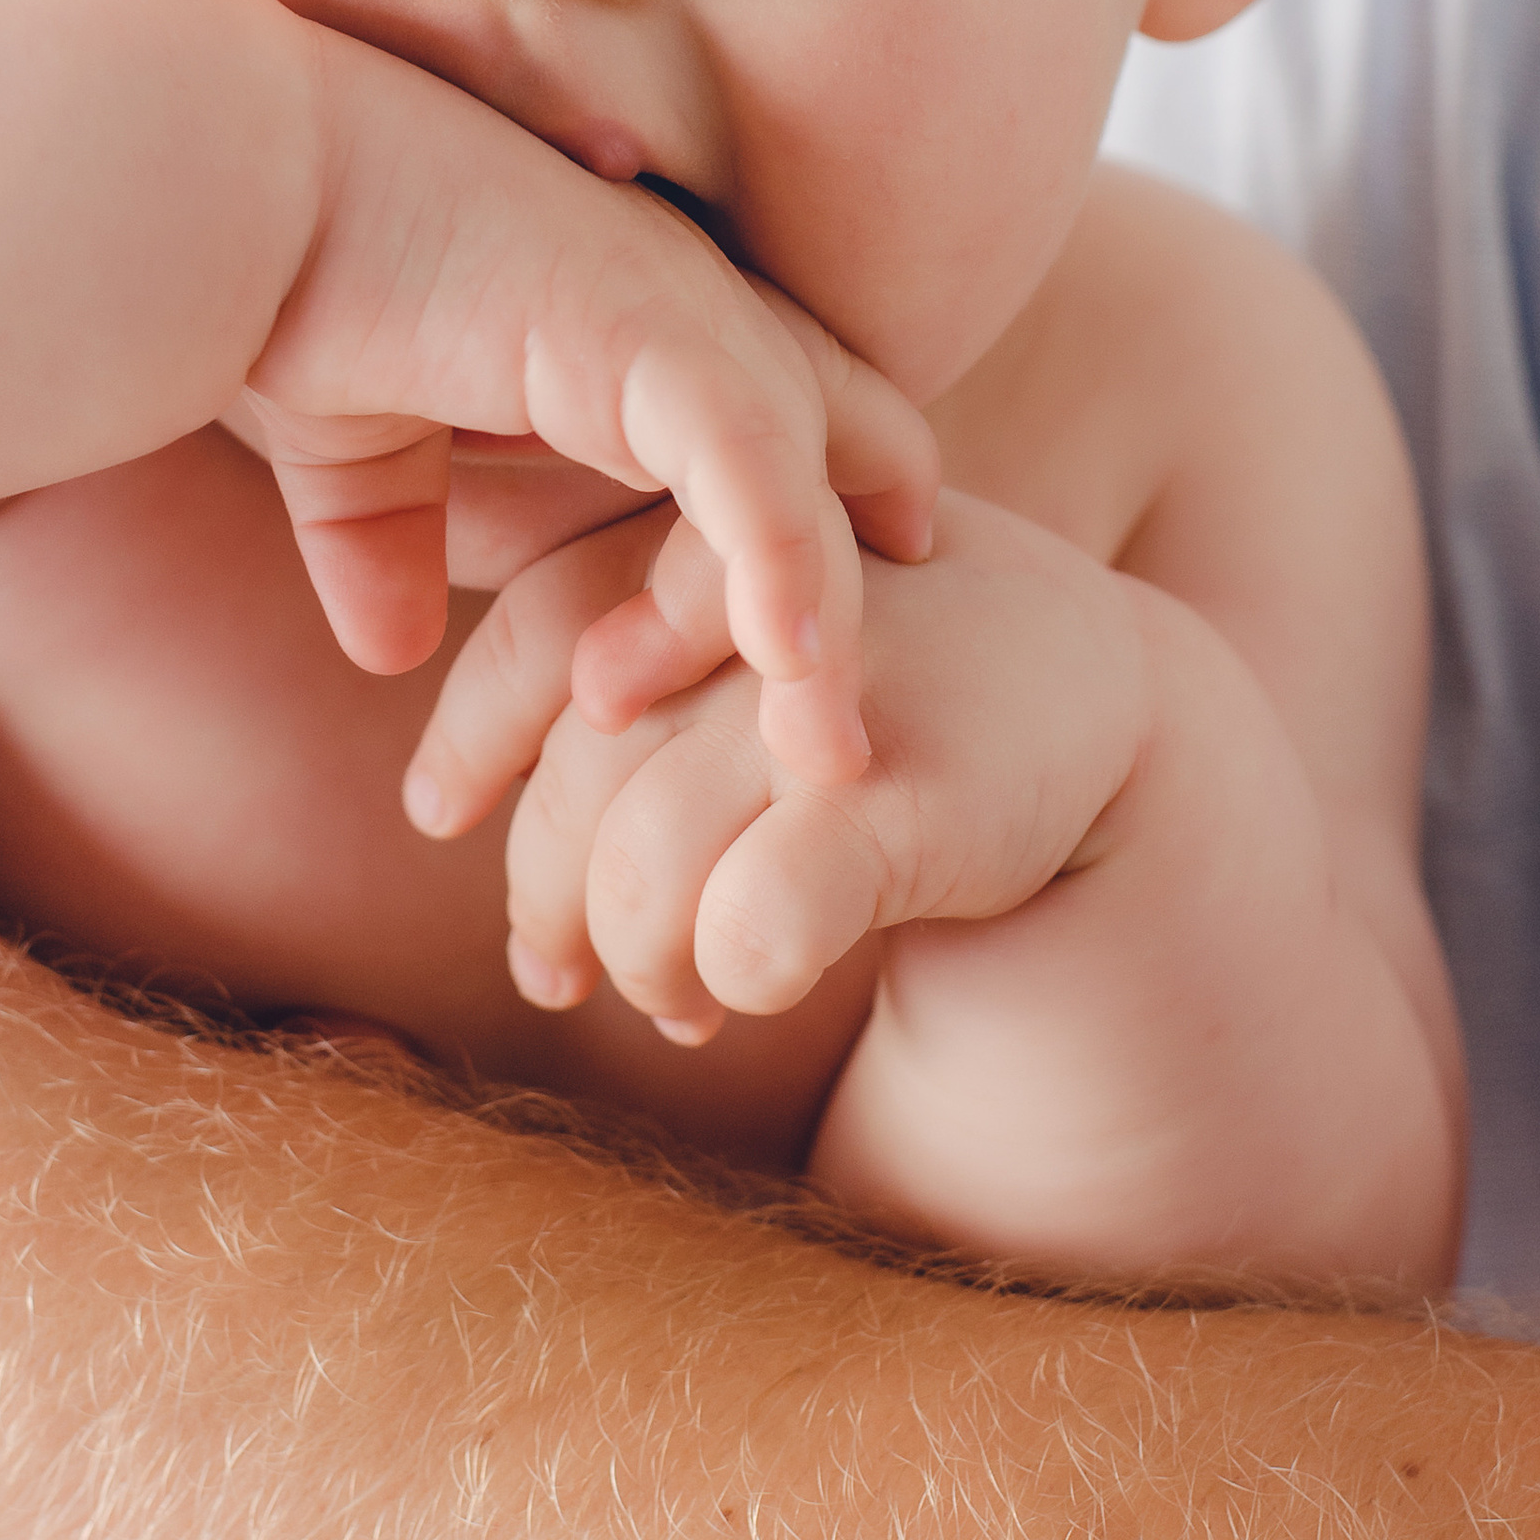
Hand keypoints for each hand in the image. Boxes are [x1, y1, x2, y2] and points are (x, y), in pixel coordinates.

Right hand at [244, 23, 935, 780]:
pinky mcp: (653, 341)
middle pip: (833, 482)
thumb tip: (388, 646)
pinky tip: (797, 668)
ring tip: (817, 760)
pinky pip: (761, 475)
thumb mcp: (351, 442)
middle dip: (840, 621)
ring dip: (808, 639)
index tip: (804, 672)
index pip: (785, 444)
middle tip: (825, 759)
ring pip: (808, 502)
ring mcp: (683, 322)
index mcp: (635, 331)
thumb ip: (384, 534)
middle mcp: (687, 315)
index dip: (807, 552)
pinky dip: (784, 570)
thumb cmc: (278, 287)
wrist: (224, 201)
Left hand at [409, 493, 1153, 1042]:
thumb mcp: (740, 627)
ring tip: (674, 1004)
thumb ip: (617, 644)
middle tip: (556, 973)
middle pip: (581, 772)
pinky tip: (753, 987)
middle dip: (547, 891)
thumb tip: (431, 787)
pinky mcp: (904, 797)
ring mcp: (835, 695)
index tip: (434, 813)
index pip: (541, 625)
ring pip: (648, 865)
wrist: (1107, 700)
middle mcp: (761, 602)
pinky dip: (731, 976)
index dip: (475, 732)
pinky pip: (756, 920)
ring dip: (642, 962)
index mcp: (709, 535)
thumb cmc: (878, 671)